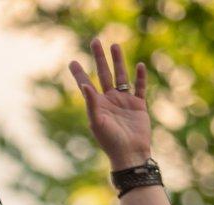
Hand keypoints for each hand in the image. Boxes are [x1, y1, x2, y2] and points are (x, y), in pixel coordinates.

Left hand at [68, 39, 151, 168]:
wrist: (130, 154)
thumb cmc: (110, 141)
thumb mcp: (98, 122)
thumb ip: (92, 103)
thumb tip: (84, 85)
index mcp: (97, 105)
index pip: (86, 84)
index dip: (79, 73)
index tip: (72, 61)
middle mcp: (110, 100)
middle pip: (104, 74)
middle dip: (99, 58)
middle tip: (95, 41)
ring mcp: (124, 102)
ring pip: (121, 76)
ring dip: (119, 61)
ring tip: (115, 45)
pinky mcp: (138, 106)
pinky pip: (140, 88)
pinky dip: (140, 77)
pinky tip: (139, 65)